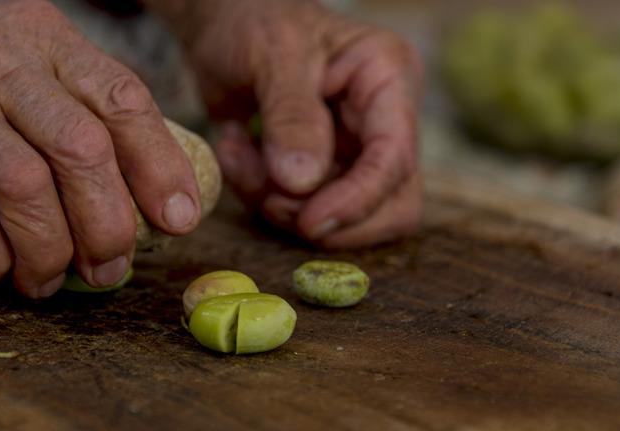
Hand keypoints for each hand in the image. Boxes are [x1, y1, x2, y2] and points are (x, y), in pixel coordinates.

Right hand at [0, 0, 201, 296]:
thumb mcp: (44, 63)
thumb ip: (96, 115)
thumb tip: (162, 199)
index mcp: (55, 49)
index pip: (123, 102)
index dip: (161, 167)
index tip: (180, 219)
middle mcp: (7, 73)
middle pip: (80, 149)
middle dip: (108, 222)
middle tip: (112, 266)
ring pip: (23, 184)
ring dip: (50, 248)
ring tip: (54, 279)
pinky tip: (1, 268)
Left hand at [156, 0, 423, 247]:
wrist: (224, 26)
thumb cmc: (254, 21)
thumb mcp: (272, 55)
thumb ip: (290, 116)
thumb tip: (302, 182)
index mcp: (389, 79)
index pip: (395, 158)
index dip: (358, 200)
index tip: (308, 221)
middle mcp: (384, 121)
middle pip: (392, 205)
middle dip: (331, 218)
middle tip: (271, 201)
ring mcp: (358, 152)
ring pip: (349, 220)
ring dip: (286, 208)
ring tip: (239, 160)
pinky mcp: (326, 175)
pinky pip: (304, 211)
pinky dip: (263, 196)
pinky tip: (236, 155)